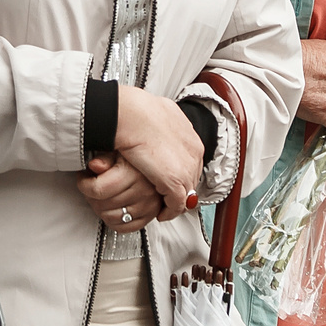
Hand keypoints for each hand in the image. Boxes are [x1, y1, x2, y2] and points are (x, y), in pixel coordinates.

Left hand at [79, 157, 162, 231]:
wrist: (157, 163)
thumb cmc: (134, 158)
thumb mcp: (119, 151)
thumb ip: (105, 158)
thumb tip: (94, 165)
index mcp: (135, 173)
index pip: (98, 189)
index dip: (84, 185)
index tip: (83, 178)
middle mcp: (144, 191)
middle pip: (102, 205)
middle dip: (91, 196)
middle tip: (91, 187)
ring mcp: (148, 206)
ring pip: (110, 217)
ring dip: (100, 209)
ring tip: (100, 197)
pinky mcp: (150, 216)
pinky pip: (123, 227)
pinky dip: (113, 220)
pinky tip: (110, 208)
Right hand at [114, 86, 204, 216]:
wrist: (132, 115)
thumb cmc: (137, 113)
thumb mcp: (158, 115)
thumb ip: (164, 127)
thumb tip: (158, 127)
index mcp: (190, 137)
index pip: (192, 162)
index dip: (181, 172)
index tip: (170, 178)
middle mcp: (193, 153)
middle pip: (192, 178)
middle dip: (181, 189)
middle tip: (167, 197)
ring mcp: (187, 167)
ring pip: (187, 193)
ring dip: (175, 202)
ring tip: (163, 207)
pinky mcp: (176, 181)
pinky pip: (177, 205)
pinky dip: (170, 212)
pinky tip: (161, 213)